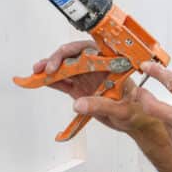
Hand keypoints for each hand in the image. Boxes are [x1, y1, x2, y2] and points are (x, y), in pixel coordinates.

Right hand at [32, 41, 147, 133]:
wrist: (136, 121)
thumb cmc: (135, 110)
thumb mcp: (120, 109)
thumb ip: (100, 105)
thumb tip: (78, 103)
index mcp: (110, 64)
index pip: (89, 49)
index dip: (72, 51)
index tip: (61, 60)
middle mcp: (96, 67)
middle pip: (73, 56)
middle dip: (56, 59)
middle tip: (45, 68)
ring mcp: (87, 77)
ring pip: (65, 68)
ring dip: (50, 69)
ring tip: (36, 73)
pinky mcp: (80, 89)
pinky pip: (63, 82)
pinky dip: (51, 82)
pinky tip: (39, 81)